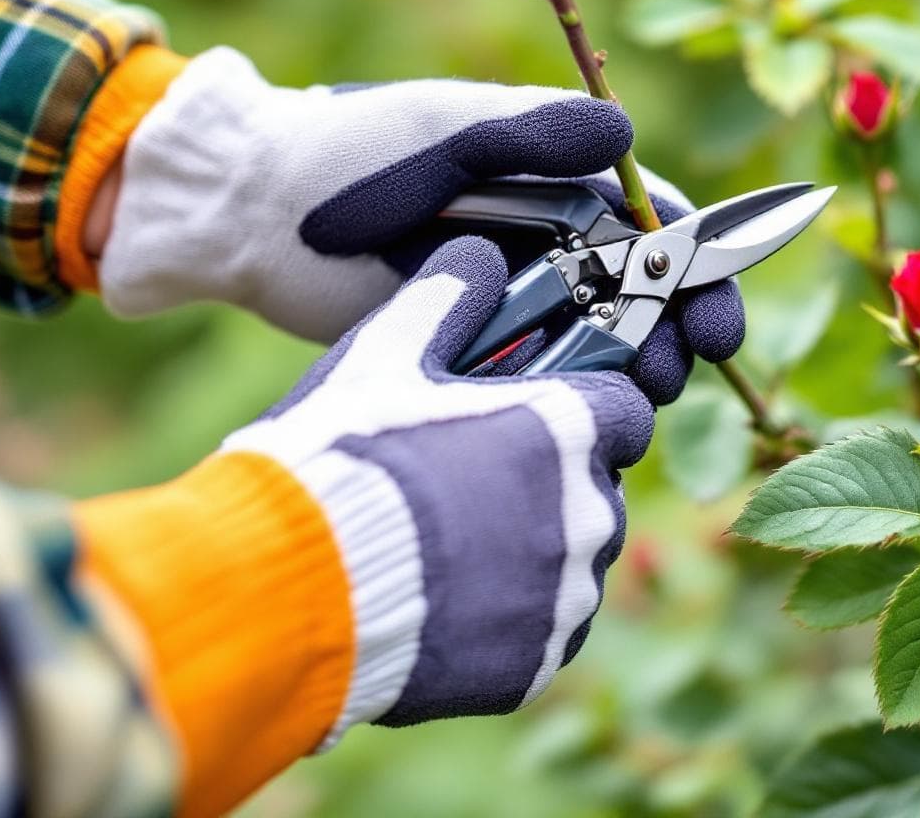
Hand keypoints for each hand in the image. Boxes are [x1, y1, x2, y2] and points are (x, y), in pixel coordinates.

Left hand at [97, 47, 742, 401]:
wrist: (257, 213)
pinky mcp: (468, 353)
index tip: (715, 320)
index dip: (698, 272)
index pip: (655, 228)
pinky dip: (564, 402)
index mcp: (556, 182)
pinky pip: (534, 384)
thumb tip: (624, 135)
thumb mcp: (445, 128)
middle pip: (641, 298)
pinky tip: (579, 425)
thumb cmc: (352, 153)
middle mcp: (546, 245)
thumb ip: (531, 133)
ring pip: (596, 347)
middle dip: (673, 336)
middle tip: (677, 372)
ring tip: (638, 401)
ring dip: (630, 376)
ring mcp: (509, 303)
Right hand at [221, 236, 650, 740]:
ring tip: (448, 546)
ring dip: (532, 551)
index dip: (584, 410)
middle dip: (551, 482)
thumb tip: (478, 254)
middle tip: (472, 482)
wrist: (293, 584)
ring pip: (574, 562)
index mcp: (566, 431)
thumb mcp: (387, 353)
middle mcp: (586, 514)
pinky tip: (443, 601)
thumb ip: (447, 296)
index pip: (626, 410)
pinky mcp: (535, 664)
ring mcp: (564, 597)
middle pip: (598, 488)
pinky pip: (542, 630)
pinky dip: (508, 617)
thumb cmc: (343, 456)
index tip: (533, 417)